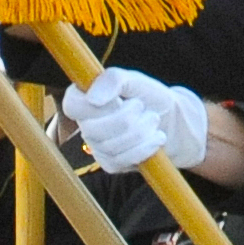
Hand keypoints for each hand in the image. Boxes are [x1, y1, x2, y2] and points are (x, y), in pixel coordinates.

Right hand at [60, 67, 211, 175]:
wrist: (171, 121)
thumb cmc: (149, 97)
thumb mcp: (135, 80)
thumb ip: (113, 80)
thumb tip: (92, 98)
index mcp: (86, 99)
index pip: (71, 105)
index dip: (89, 105)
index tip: (116, 100)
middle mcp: (86, 125)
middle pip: (94, 128)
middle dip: (127, 118)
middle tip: (142, 107)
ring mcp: (97, 146)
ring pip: (112, 145)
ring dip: (141, 130)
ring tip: (153, 120)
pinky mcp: (111, 164)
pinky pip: (123, 160)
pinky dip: (145, 147)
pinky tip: (155, 137)